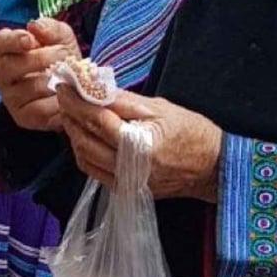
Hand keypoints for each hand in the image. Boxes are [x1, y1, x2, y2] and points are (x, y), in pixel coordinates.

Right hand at [0, 17, 78, 131]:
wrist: (74, 87)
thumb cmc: (60, 59)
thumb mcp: (61, 38)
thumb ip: (50, 28)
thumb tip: (36, 26)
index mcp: (6, 50)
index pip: (0, 43)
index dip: (13, 40)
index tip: (29, 39)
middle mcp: (2, 73)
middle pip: (11, 66)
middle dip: (41, 59)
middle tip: (64, 55)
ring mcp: (10, 97)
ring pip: (30, 88)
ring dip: (55, 80)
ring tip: (69, 76)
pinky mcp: (22, 116)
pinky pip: (40, 109)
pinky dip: (58, 102)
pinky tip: (67, 96)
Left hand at [56, 87, 223, 200]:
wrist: (212, 168)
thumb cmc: (192, 133)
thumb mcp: (161, 108)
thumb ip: (125, 101)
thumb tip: (94, 88)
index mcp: (140, 144)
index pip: (97, 121)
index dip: (76, 102)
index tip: (64, 86)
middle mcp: (129, 168)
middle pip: (85, 140)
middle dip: (70, 117)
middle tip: (64, 97)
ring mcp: (126, 182)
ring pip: (85, 158)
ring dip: (74, 135)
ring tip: (71, 114)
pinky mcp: (125, 190)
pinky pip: (94, 171)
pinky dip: (83, 152)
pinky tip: (83, 136)